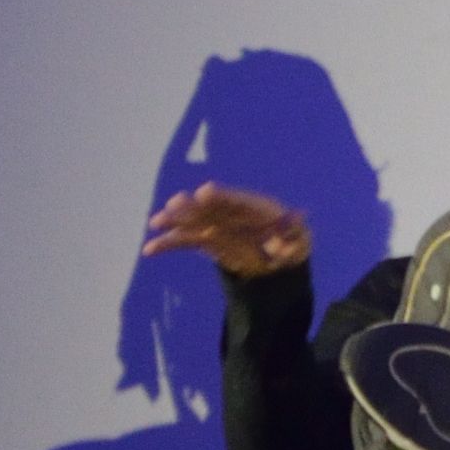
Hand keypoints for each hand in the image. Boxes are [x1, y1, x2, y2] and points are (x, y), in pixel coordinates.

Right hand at [142, 182, 310, 277]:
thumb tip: (300, 218)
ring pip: (192, 221)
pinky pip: (184, 241)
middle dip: (192, 206)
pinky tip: (149, 249)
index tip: (205, 192)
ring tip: (156, 222)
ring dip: (174, 221)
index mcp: (254, 208)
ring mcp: (216, 225)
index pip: (236, 200)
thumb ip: (295, 233)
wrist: (278, 256)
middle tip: (175, 203)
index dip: (221, 196)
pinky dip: (168, 244)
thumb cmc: (291, 242)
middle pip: (208, 208)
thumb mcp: (299, 240)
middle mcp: (231, 213)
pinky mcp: (205, 239)